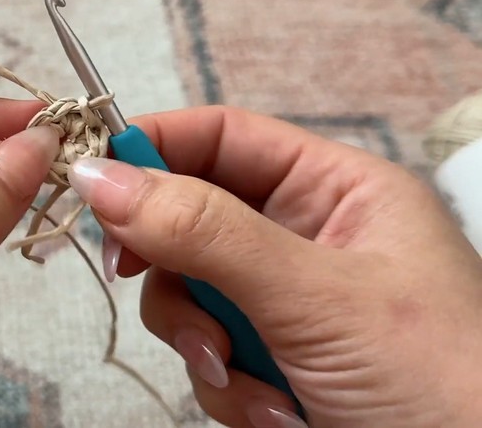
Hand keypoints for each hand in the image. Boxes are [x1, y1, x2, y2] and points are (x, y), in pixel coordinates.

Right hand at [67, 107, 481, 427]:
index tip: (93, 176)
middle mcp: (308, 239)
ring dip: (201, 340)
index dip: (155, 147)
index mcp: (338, 191)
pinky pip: (208, 352)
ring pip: (189, 294)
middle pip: (191, 219)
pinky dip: (226, 387)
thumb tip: (104, 176)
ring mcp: (288, 303)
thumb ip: (205, 232)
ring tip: (244, 377)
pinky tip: (275, 413)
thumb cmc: (446, 384)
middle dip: (175, 269)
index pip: (223, 138)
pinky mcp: (275, 360)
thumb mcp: (314, 296)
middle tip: (141, 278)